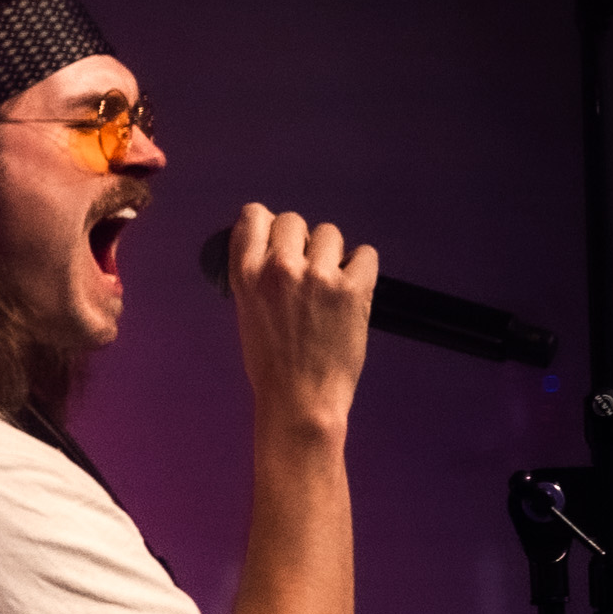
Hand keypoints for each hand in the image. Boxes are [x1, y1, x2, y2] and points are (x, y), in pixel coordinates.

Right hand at [218, 202, 373, 442]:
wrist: (300, 397)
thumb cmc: (271, 363)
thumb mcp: (247, 311)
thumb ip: (258, 275)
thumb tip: (277, 250)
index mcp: (246, 275)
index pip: (253, 215)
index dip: (267, 224)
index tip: (275, 239)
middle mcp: (280, 269)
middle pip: (293, 220)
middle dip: (301, 239)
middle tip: (305, 267)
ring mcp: (318, 277)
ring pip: (330, 233)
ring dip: (332, 253)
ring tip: (329, 282)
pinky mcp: (353, 289)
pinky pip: (366, 254)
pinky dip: (362, 267)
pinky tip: (352, 288)